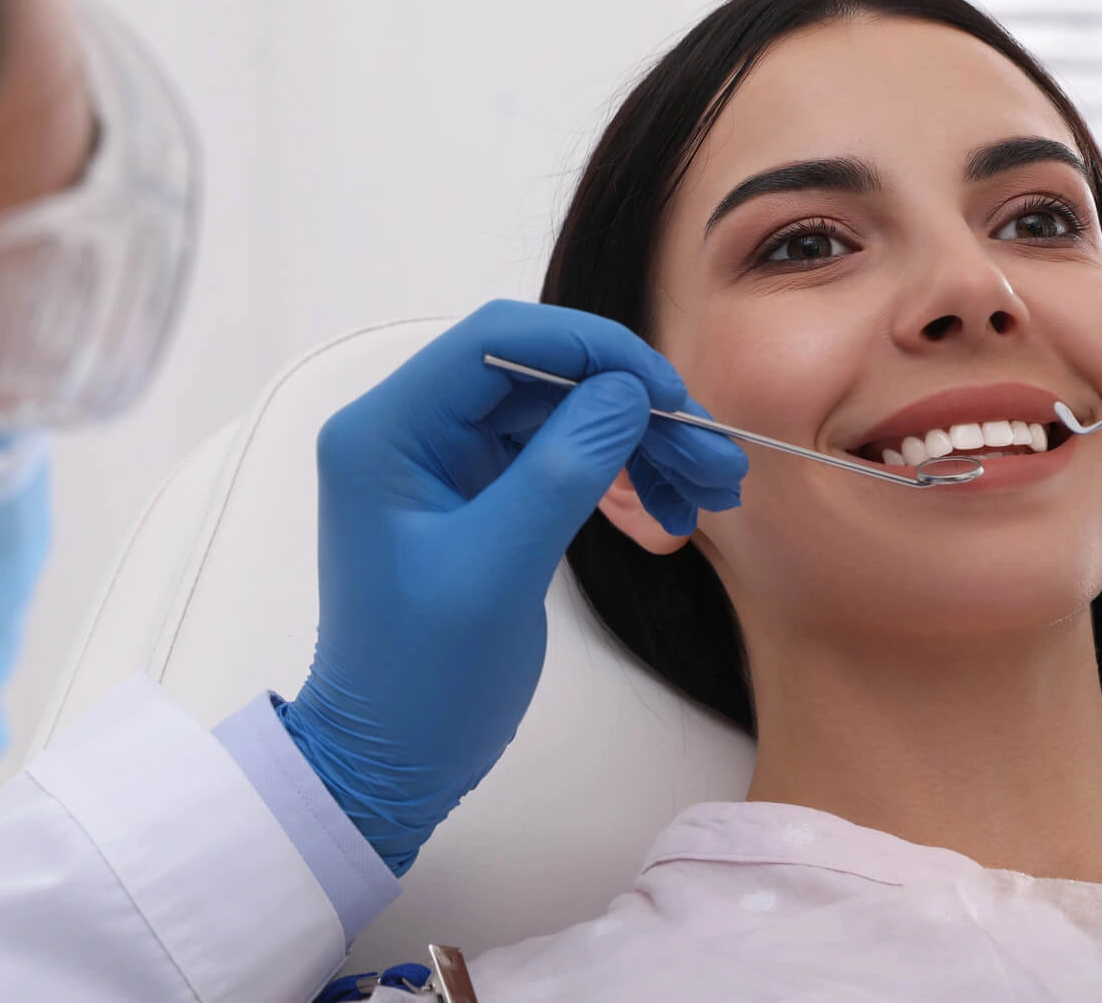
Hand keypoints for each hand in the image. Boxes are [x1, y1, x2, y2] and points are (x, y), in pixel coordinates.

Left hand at [280, 300, 747, 871]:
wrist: (389, 761)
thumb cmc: (420, 676)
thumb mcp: (496, 570)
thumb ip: (562, 469)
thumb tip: (626, 390)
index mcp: (387, 430)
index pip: (499, 340)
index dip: (593, 350)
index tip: (669, 392)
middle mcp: (411, 429)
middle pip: (541, 375)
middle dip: (633, 406)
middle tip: (713, 455)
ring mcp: (446, 462)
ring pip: (561, 415)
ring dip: (639, 443)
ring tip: (713, 489)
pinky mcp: (480, 497)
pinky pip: (560, 458)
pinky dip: (619, 475)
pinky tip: (675, 510)